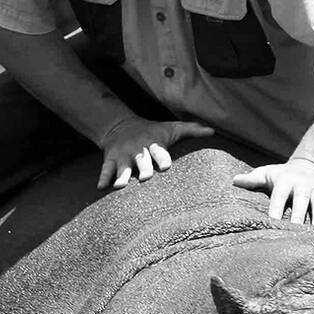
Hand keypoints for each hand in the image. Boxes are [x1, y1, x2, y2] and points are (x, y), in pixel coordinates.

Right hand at [97, 116, 214, 188]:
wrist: (121, 126)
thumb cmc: (153, 132)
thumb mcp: (171, 129)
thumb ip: (192, 130)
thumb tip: (213, 131)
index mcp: (154, 144)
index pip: (159, 151)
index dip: (162, 158)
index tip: (165, 166)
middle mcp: (138, 151)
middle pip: (141, 160)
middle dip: (142, 168)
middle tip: (144, 178)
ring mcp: (123, 156)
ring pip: (122, 167)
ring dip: (121, 176)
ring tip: (120, 186)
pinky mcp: (110, 159)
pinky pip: (105, 169)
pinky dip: (103, 177)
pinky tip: (100, 187)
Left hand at [232, 158, 313, 227]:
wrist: (310, 164)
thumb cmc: (282, 175)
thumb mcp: (267, 173)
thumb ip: (252, 179)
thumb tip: (234, 181)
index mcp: (286, 181)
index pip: (279, 197)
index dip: (276, 210)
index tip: (271, 224)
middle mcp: (303, 186)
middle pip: (301, 202)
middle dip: (299, 217)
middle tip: (295, 233)